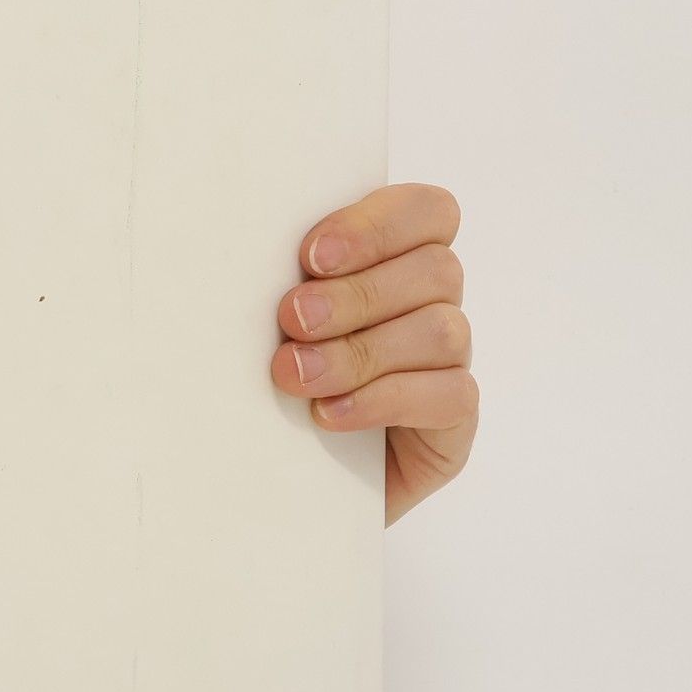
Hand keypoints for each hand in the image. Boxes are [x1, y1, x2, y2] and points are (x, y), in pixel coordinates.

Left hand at [270, 184, 476, 523]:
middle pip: (435, 269)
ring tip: (297, 375)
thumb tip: (239, 248)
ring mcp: (448, 362)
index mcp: (396, 256)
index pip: (428, 211)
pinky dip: (384, 400)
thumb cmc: (261, 379)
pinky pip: (448, 396)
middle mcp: (431, 303)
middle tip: (292, 319)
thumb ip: (278, 278)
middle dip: (356, 294)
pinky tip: (332, 413)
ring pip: (440, 330)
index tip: (311, 256)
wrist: (270, 479)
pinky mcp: (453, 421)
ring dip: (361, 350)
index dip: (376, 226)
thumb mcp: (265, 319)